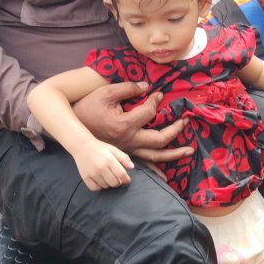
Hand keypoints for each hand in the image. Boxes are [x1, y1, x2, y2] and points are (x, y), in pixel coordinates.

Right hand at [72, 80, 193, 163]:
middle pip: (159, 139)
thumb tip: (147, 86)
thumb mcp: (105, 93)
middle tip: (185, 122)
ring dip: (174, 155)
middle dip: (175, 130)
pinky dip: (155, 172)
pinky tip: (166, 177)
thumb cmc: (88, 108)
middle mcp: (128, 140)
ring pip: (155, 156)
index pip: (149, 113)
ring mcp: (127, 150)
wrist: (73, 127)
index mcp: (124, 124)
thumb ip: (127, 89)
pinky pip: (143, 165)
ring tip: (189, 151)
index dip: (156, 101)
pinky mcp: (124, 155)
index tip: (159, 94)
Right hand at [74, 140, 133, 191]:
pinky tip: (100, 180)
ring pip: (106, 186)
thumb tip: (132, 167)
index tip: (126, 179)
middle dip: (118, 182)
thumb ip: (124, 158)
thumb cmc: (100, 148)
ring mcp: (92, 173)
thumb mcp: (113, 150)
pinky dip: (99, 186)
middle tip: (116, 178)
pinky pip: (95, 188)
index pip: (122, 175)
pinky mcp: (85, 177)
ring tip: (107, 176)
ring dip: (108, 183)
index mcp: (109, 160)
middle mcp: (101, 168)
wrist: (82, 146)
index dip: (126, 179)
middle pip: (115, 183)